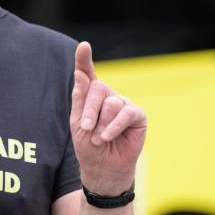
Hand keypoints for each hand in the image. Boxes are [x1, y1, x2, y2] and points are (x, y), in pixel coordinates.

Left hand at [70, 42, 145, 194]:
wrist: (103, 169)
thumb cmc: (88, 146)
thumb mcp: (77, 123)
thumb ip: (79, 98)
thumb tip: (80, 73)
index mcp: (91, 96)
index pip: (87, 74)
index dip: (84, 59)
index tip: (83, 46)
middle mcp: (109, 96)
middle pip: (99, 88)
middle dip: (89, 110)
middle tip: (86, 128)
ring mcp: (124, 104)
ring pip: (111, 102)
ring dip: (101, 123)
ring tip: (98, 139)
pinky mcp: (137, 116)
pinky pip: (126, 113)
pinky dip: (114, 126)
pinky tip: (107, 137)